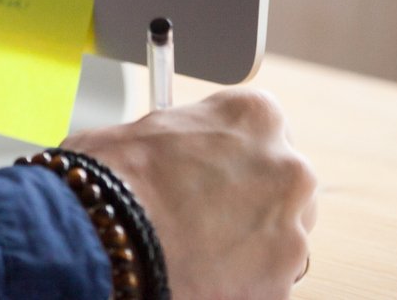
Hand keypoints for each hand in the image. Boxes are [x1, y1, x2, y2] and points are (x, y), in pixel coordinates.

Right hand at [65, 89, 317, 299]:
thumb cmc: (114, 175)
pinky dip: (239, 278)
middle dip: (251, 197)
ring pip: (280, 234)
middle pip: (283, 182)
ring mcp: (292, 228)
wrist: (105, 234)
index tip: (216, 162)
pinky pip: (267, 277)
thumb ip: (184, 138)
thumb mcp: (147, 128)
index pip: (263, 125)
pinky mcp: (281, 279)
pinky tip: (199, 271)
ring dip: (247, 240)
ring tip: (195, 246)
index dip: (233, 148)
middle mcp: (287, 167)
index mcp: (255, 116)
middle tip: (204, 210)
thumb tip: (177, 151)